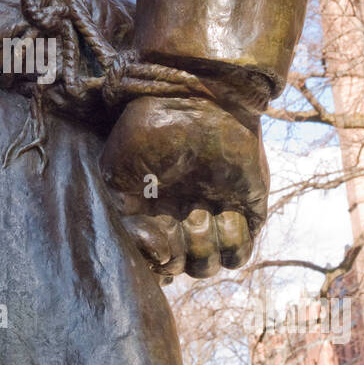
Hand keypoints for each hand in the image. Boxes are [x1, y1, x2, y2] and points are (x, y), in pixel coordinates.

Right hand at [101, 95, 267, 277]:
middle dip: (177, 254)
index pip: (152, 259)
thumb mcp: (117, 171)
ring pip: (207, 265)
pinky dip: (232, 243)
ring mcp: (214, 214)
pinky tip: (226, 215)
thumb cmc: (151, 129)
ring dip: (203, 251)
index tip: (155, 242)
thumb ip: (125, 221)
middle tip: (177, 224)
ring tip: (201, 219)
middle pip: (180, 267)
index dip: (152, 261)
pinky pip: (240, 251)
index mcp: (150, 212)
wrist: (197, 97)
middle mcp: (181, 217)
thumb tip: (158, 256)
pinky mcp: (246, 208)